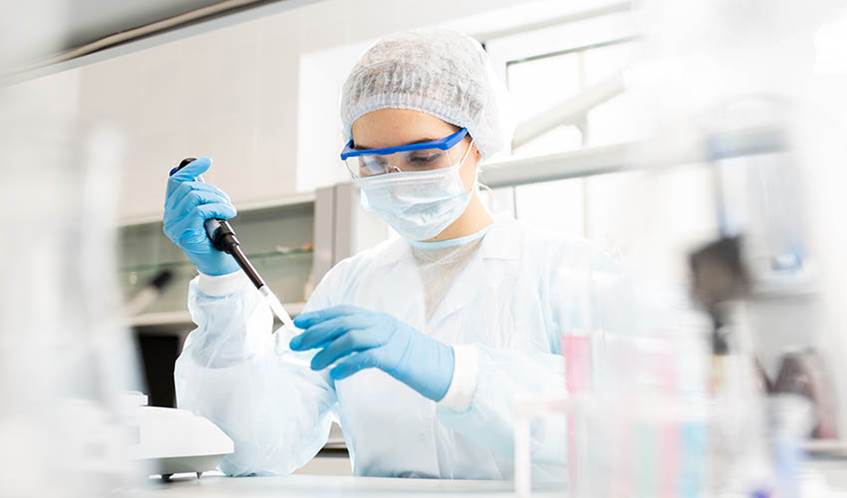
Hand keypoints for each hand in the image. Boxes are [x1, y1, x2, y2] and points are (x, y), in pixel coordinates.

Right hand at [163, 157, 238, 275]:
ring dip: (217, 199)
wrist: (217, 265)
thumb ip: (201, 198)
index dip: (191, 169)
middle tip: (225, 201)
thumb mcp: (207, 215)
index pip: (175, 182)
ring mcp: (174, 226)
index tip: (207, 161)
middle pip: (187, 188)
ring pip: (194, 197)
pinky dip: (218, 208)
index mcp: (173, 210)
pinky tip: (228, 213)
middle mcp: (169, 218)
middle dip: (212, 190)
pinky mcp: (184, 233)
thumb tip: (198, 175)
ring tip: (228, 208)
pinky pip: (200, 210)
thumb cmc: (213, 240)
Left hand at [290, 306, 454, 400]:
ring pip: (351, 337)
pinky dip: (347, 364)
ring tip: (314, 364)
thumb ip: (366, 342)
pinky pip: (366, 357)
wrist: (446, 369)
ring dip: (327, 350)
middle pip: (343, 322)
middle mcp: (383, 324)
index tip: (299, 324)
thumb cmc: (415, 361)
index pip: (344, 312)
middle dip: (315, 332)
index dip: (320, 316)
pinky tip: (335, 374)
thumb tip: (335, 348)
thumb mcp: (388, 345)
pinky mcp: (396, 357)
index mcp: (380, 319)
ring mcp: (390, 339)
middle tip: (295, 345)